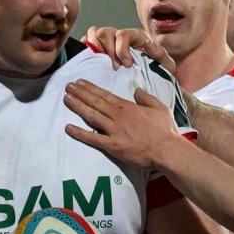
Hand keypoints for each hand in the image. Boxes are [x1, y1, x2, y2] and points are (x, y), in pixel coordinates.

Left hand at [64, 80, 182, 169]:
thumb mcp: (160, 108)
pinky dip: (79, 133)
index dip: (91, 88)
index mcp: (128, 107)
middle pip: (95, 102)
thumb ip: (147, 98)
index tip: (80, 82)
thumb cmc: (165, 130)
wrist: (167, 150)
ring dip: (77, 107)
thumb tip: (137, 91)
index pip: (105, 95)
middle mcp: (118, 116)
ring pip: (92, 116)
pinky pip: (93, 139)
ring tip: (66, 99)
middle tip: (67, 86)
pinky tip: (68, 128)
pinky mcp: (112, 146)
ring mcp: (114, 131)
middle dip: (80, 93)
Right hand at [84, 26, 175, 71]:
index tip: (126, 64)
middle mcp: (118, 33)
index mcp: (134, 35)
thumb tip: (172, 67)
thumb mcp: (157, 57)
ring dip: (96, 48)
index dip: (122, 49)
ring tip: (102, 63)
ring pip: (94, 32)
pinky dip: (86, 46)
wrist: (139, 56)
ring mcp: (106, 36)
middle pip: (106, 32)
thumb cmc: (147, 57)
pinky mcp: (95, 41)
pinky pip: (86, 38)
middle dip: (108, 50)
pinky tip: (91, 59)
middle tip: (114, 66)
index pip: (124, 35)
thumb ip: (164, 60)